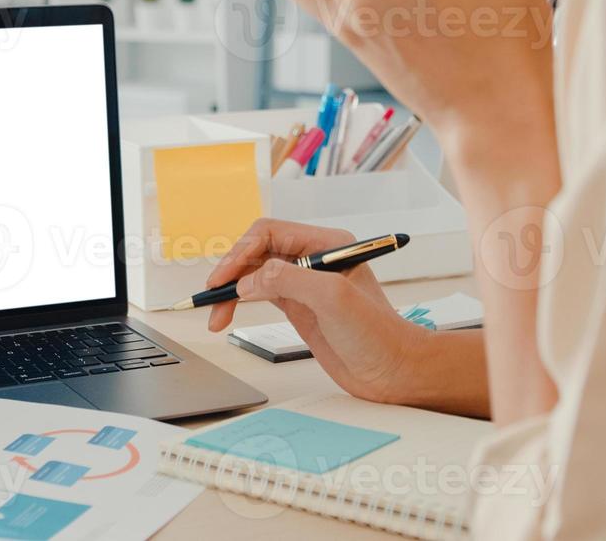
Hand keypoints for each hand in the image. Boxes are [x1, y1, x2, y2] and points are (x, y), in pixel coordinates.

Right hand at [205, 219, 433, 404]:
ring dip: (230, 290)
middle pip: (257, 251)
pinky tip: (227, 316)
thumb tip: (248, 280)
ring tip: (214, 316)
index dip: (242, 252)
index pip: (270, 232)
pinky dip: (238, 303)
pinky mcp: (298, 306)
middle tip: (212, 296)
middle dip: (231, 270)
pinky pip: (259, 294)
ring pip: (254, 273)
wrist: (394, 372)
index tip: (224, 279)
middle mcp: (313, 258)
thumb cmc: (378, 334)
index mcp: (327, 244)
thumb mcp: (333, 299)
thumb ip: (289, 280)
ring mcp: (304, 283)